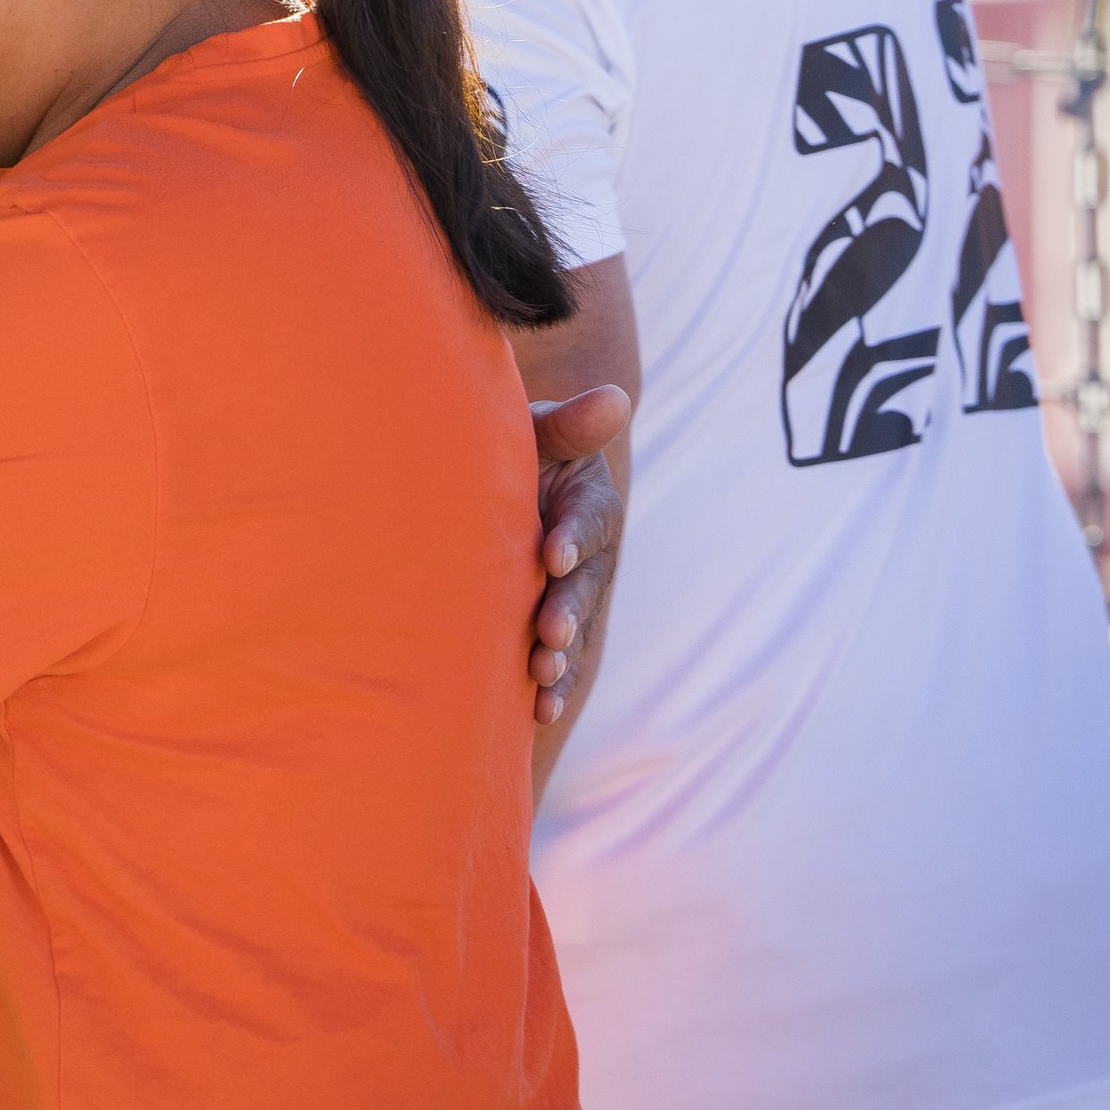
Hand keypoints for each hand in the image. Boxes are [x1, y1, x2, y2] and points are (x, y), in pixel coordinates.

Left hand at [528, 386, 629, 725]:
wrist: (491, 479)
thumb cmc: (514, 445)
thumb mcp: (537, 429)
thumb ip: (569, 423)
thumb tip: (618, 397)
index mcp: (587, 500)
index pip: (588, 519)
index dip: (573, 537)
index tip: (554, 556)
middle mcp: (585, 550)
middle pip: (584, 583)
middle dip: (568, 609)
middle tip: (550, 634)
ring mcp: (569, 588)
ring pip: (573, 625)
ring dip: (562, 654)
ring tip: (545, 677)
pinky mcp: (549, 619)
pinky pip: (558, 654)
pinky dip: (553, 685)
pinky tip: (542, 712)